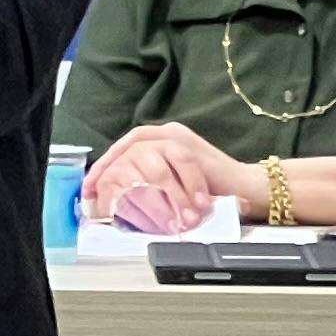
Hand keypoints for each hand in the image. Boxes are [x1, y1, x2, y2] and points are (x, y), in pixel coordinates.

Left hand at [84, 121, 267, 235]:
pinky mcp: (191, 149)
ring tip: (119, 198)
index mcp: (162, 142)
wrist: (247, 190)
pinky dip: (153, 183)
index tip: (88, 188)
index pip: (125, 148)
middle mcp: (168, 134)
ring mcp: (180, 139)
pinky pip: (164, 161)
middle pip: (129, 144)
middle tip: (95, 189)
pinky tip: (143, 196)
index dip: (104, 167)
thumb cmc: (211, 193)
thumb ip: (150, 186)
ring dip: (131, 178)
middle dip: (109, 167)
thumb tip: (117, 201)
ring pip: (143, 151)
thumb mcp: (172, 188)